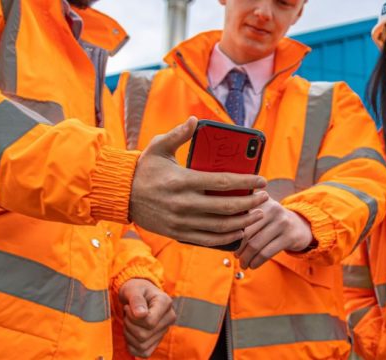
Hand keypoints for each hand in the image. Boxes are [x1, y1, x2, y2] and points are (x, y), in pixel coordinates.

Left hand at [119, 279, 175, 358]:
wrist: (138, 294)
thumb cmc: (135, 290)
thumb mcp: (133, 289)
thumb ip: (136, 300)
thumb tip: (141, 314)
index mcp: (166, 303)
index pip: (149, 322)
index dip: (133, 318)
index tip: (128, 307)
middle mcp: (169, 318)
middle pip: (144, 335)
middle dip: (129, 325)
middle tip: (127, 314)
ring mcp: (164, 331)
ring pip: (142, 345)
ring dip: (129, 335)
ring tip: (129, 321)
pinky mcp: (158, 341)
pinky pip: (144, 353)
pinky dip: (132, 346)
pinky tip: (131, 333)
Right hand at [129, 116, 268, 246]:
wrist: (121, 195)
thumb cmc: (143, 169)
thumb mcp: (158, 147)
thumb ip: (179, 134)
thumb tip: (195, 121)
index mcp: (182, 180)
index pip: (222, 182)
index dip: (246, 182)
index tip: (262, 180)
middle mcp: (184, 203)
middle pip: (226, 206)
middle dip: (250, 203)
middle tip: (264, 198)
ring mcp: (181, 221)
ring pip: (220, 226)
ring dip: (243, 222)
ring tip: (258, 215)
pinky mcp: (178, 233)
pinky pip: (208, 240)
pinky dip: (226, 237)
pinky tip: (239, 231)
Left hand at [235, 198, 313, 268]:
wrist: (301, 226)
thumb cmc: (273, 221)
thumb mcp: (262, 210)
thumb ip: (244, 214)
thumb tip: (221, 235)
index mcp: (261, 200)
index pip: (239, 218)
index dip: (230, 234)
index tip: (228, 243)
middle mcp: (272, 208)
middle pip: (245, 232)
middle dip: (238, 248)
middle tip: (235, 256)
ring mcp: (282, 222)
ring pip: (255, 245)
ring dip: (246, 258)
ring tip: (243, 263)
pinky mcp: (289, 236)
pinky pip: (266, 253)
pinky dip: (256, 262)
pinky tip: (252, 265)